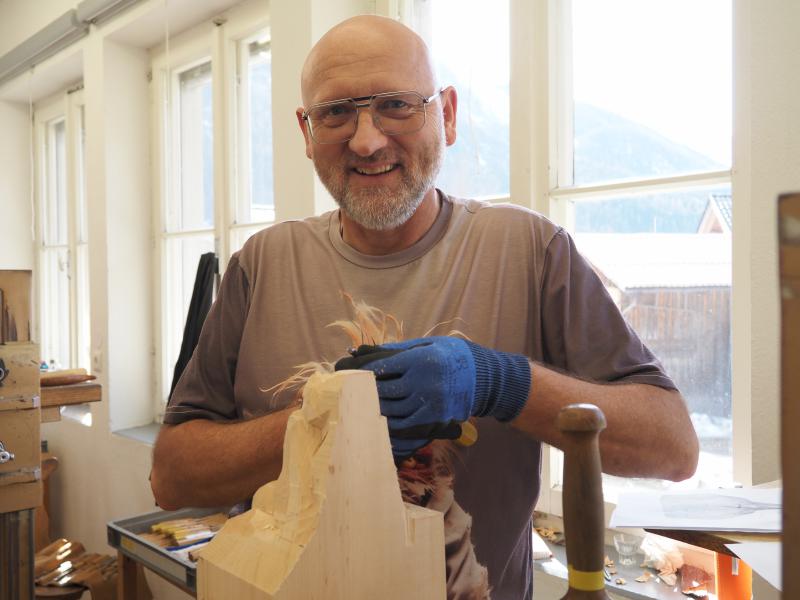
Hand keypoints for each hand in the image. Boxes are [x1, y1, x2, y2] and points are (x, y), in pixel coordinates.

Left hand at [334, 337, 530, 457]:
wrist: (485, 378)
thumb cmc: (453, 355)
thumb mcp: (428, 344)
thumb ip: (398, 349)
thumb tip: (365, 350)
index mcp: (420, 359)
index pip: (382, 367)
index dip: (362, 370)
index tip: (346, 371)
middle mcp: (422, 382)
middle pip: (383, 389)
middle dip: (363, 390)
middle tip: (345, 390)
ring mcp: (428, 403)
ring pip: (391, 409)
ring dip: (373, 407)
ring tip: (358, 405)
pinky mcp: (433, 418)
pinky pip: (404, 424)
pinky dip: (388, 422)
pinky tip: (378, 418)